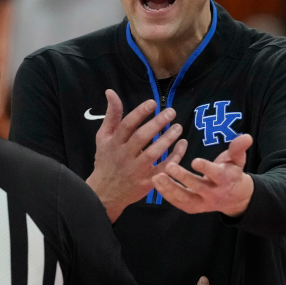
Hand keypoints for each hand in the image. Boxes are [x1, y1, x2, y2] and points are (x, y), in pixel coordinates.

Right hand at [87, 89, 187, 221]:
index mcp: (114, 143)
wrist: (104, 193)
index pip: (127, 126)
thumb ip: (111, 115)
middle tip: (171, 112)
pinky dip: (174, 157)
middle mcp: (124, 156)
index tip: (153, 103)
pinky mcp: (147, 182)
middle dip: (157, 124)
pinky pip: (163, 168)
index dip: (140, 113)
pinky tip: (182, 145)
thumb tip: (111, 92)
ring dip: (167, 140)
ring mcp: (135, 170)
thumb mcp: (103, 138)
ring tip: (178, 127)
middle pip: (141, 138)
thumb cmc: (106, 161)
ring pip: (153, 153)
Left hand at [152, 134, 253, 216]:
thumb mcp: (237, 160)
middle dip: (183, 178)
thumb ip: (238, 149)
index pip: (216, 175)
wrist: (234, 198)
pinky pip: (178, 203)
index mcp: (226, 180)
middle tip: (169, 166)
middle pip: (198, 187)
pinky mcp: (193, 208)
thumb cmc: (232, 172)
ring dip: (169, 188)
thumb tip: (246, 137)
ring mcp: (203, 204)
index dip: (206, 168)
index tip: (195, 160)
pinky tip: (156, 183)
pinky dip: (166, 194)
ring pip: (185, 198)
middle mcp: (214, 194)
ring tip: (156, 177)